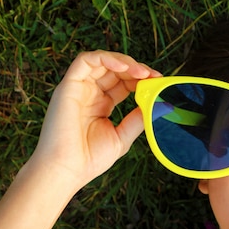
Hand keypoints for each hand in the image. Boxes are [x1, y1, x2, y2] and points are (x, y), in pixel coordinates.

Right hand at [30, 50, 160, 186]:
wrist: (68, 169)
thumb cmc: (90, 158)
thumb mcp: (122, 136)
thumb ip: (138, 118)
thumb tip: (160, 105)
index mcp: (101, 105)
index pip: (123, 83)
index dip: (141, 80)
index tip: (158, 82)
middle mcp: (89, 94)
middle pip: (114, 70)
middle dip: (136, 70)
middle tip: (154, 76)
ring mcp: (78, 89)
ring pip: (101, 61)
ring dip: (124, 62)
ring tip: (142, 72)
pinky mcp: (68, 86)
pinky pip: (85, 61)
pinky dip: (105, 58)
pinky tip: (124, 68)